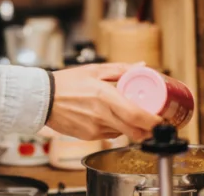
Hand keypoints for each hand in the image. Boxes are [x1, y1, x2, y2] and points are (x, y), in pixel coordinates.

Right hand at [46, 63, 160, 140]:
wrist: (41, 99)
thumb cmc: (66, 83)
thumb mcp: (94, 70)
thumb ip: (121, 69)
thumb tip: (142, 66)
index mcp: (104, 96)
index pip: (137, 114)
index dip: (154, 121)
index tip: (163, 120)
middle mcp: (101, 115)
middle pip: (135, 131)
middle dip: (148, 130)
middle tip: (154, 122)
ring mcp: (95, 128)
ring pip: (123, 133)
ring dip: (130, 127)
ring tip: (126, 113)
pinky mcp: (88, 136)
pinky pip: (108, 134)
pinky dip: (113, 127)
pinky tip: (106, 116)